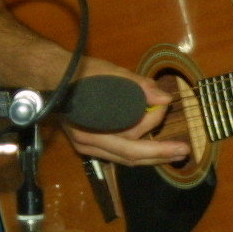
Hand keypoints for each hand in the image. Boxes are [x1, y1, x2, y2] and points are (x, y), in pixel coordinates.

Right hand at [60, 60, 182, 165]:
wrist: (48, 76)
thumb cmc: (78, 73)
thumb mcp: (109, 72)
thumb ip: (137, 85)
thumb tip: (164, 97)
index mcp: (90, 125)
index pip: (130, 134)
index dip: (153, 121)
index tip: (166, 104)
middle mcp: (87, 141)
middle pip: (129, 155)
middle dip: (159, 154)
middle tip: (183, 150)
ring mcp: (87, 146)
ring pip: (125, 158)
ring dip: (152, 156)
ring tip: (175, 153)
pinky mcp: (90, 145)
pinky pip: (118, 154)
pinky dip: (137, 151)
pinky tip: (154, 150)